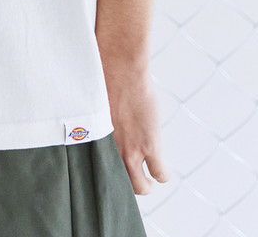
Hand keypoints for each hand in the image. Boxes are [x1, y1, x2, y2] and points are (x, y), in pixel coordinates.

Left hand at [102, 60, 169, 195]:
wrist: (120, 71)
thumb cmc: (104, 81)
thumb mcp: (94, 110)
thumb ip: (97, 125)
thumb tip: (97, 127)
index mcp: (96, 143)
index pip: (97, 173)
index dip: (107, 176)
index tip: (111, 173)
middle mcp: (111, 151)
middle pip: (119, 184)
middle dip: (126, 186)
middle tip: (133, 180)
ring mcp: (132, 151)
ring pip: (141, 187)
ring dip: (146, 186)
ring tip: (149, 181)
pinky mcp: (149, 146)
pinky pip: (160, 173)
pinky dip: (162, 175)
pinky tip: (162, 171)